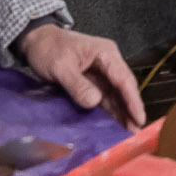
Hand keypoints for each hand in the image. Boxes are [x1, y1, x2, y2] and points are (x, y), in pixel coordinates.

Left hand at [21, 23, 145, 128]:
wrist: (36, 41)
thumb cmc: (48, 48)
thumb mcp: (60, 66)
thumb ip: (77, 84)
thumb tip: (94, 102)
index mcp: (105, 53)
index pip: (124, 79)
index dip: (133, 100)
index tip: (139, 118)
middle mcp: (108, 63)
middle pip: (123, 89)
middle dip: (130, 110)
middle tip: (135, 133)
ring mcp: (100, 73)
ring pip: (115, 96)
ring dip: (121, 113)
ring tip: (127, 134)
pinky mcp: (92, 83)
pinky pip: (103, 99)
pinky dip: (109, 112)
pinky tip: (113, 125)